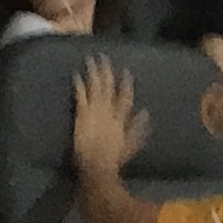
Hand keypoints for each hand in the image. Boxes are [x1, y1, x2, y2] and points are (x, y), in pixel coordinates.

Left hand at [69, 54, 147, 178]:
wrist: (98, 166)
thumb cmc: (113, 159)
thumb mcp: (131, 144)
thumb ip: (138, 127)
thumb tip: (146, 112)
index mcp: (121, 119)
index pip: (125, 97)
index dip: (125, 83)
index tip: (126, 71)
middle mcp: (109, 112)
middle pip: (109, 87)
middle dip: (106, 71)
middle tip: (104, 56)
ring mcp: (95, 112)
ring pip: (95, 88)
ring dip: (93, 73)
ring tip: (90, 60)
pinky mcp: (82, 116)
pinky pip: (81, 97)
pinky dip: (79, 85)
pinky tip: (76, 75)